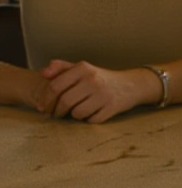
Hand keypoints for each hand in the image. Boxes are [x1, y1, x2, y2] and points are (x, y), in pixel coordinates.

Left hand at [36, 60, 154, 122]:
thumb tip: (43, 73)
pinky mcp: (113, 107)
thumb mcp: (83, 68)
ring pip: (77, 113)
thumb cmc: (101, 78)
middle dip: (57, 111)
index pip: (55, 86)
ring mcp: (104, 94)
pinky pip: (92, 120)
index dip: (46, 99)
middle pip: (65, 101)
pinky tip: (92, 114)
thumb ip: (61, 68)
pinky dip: (89, 119)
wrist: (132, 84)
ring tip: (77, 112)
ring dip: (74, 116)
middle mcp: (93, 80)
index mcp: (83, 69)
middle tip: (57, 114)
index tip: (44, 107)